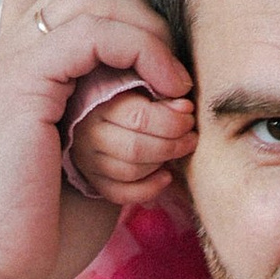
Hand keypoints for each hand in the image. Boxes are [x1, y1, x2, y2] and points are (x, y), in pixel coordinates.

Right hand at [0, 0, 191, 278]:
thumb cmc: (32, 239)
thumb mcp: (85, 170)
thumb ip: (108, 127)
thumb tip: (169, 114)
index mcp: (15, 67)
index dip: (123, 4)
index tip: (159, 64)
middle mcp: (6, 52)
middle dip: (145, 15)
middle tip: (173, 78)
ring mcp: (7, 61)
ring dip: (150, 33)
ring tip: (174, 88)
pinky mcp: (18, 82)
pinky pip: (93, 29)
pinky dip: (142, 49)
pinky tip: (165, 91)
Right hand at [72, 86, 199, 205]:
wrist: (92, 112)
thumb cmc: (122, 94)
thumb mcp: (137, 84)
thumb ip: (160, 91)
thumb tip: (185, 108)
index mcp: (97, 104)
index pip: (139, 118)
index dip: (172, 121)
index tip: (189, 116)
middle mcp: (89, 136)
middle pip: (135, 149)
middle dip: (172, 145)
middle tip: (190, 138)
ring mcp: (89, 162)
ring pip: (130, 172)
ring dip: (162, 164)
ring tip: (178, 151)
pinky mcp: (95, 181)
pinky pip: (121, 194)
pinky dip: (149, 189)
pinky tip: (166, 176)